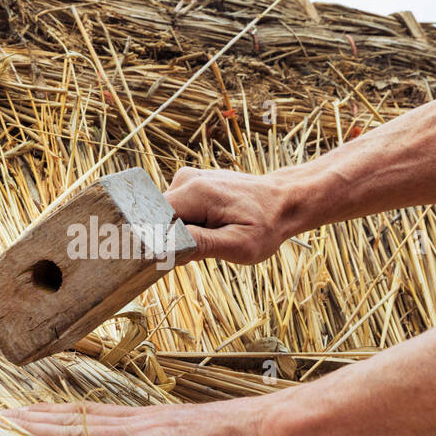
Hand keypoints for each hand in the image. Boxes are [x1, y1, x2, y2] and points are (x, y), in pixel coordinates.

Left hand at [1, 398, 295, 435]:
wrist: (277, 429)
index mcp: (150, 423)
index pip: (89, 416)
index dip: (51, 417)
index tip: (19, 416)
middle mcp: (138, 422)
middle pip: (71, 418)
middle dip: (28, 421)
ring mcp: (143, 435)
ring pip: (75, 431)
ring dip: (34, 433)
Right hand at [164, 167, 291, 263]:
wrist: (284, 201)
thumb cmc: (266, 225)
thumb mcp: (239, 245)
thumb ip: (202, 245)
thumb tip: (166, 248)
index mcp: (194, 192)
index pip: (152, 219)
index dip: (156, 241)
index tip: (175, 256)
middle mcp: (185, 179)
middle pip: (157, 218)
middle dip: (171, 239)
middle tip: (202, 250)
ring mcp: (187, 179)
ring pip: (166, 216)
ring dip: (182, 233)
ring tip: (212, 236)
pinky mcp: (191, 184)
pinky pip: (176, 210)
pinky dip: (188, 224)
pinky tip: (210, 227)